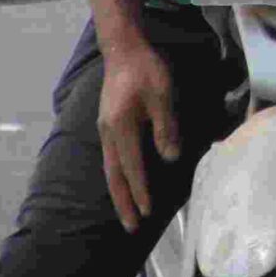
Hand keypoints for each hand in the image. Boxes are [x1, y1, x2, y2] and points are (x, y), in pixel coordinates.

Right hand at [96, 38, 179, 232]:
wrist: (123, 48)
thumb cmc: (146, 69)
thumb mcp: (163, 94)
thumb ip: (166, 126)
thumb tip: (170, 158)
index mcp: (121, 128)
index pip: (132, 168)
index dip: (141, 192)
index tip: (147, 215)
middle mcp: (108, 134)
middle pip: (114, 176)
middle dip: (123, 203)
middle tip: (131, 228)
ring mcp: (105, 130)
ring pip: (110, 169)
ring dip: (119, 193)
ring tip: (127, 213)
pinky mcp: (107, 125)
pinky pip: (111, 159)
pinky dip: (118, 176)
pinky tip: (124, 183)